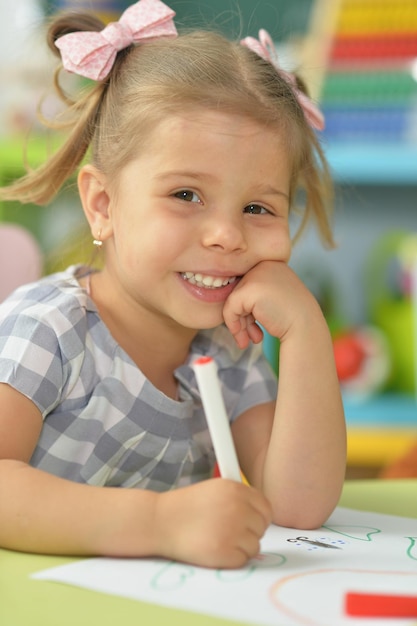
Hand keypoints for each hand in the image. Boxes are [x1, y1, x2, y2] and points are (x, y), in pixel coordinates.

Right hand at [155, 478, 271, 567]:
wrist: (159, 521)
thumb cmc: (186, 506)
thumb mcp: (214, 489)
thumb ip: (239, 498)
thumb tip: (262, 514)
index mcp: (235, 489)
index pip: (266, 507)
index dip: (258, 516)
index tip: (249, 522)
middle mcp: (237, 508)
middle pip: (262, 527)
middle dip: (249, 532)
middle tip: (228, 532)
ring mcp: (232, 530)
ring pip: (254, 546)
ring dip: (240, 546)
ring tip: (218, 538)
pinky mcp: (224, 552)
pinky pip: (242, 560)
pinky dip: (230, 559)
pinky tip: (213, 548)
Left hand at [223, 260, 319, 348]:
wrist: (306, 329)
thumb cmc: (292, 319)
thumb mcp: (274, 299)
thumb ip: (255, 296)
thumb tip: (228, 304)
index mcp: (272, 265)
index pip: (248, 285)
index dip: (248, 309)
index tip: (255, 327)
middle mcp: (265, 265)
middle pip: (240, 291)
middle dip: (243, 317)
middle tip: (251, 336)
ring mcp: (257, 275)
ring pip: (233, 300)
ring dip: (238, 324)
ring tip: (248, 340)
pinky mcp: (250, 288)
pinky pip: (230, 308)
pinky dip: (234, 325)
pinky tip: (247, 338)